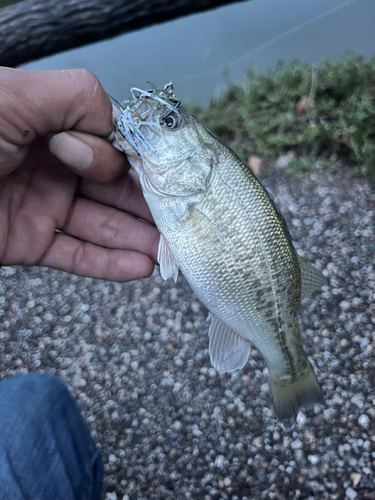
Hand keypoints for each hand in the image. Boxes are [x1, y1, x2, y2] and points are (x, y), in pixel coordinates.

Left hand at [0, 67, 158, 280]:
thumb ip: (77, 99)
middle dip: (152, 209)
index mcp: (50, 126)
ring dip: (139, 241)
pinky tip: (139, 268)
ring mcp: (39, 206)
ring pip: (101, 226)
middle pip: (114, 190)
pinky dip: (108, 264)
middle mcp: (49, 165)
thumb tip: (117, 133)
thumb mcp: (15, 96)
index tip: (174, 185)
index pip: (112, 147)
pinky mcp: (25, 244)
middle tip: (186, 227)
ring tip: (173, 255)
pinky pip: (75, 255)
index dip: (144, 166)